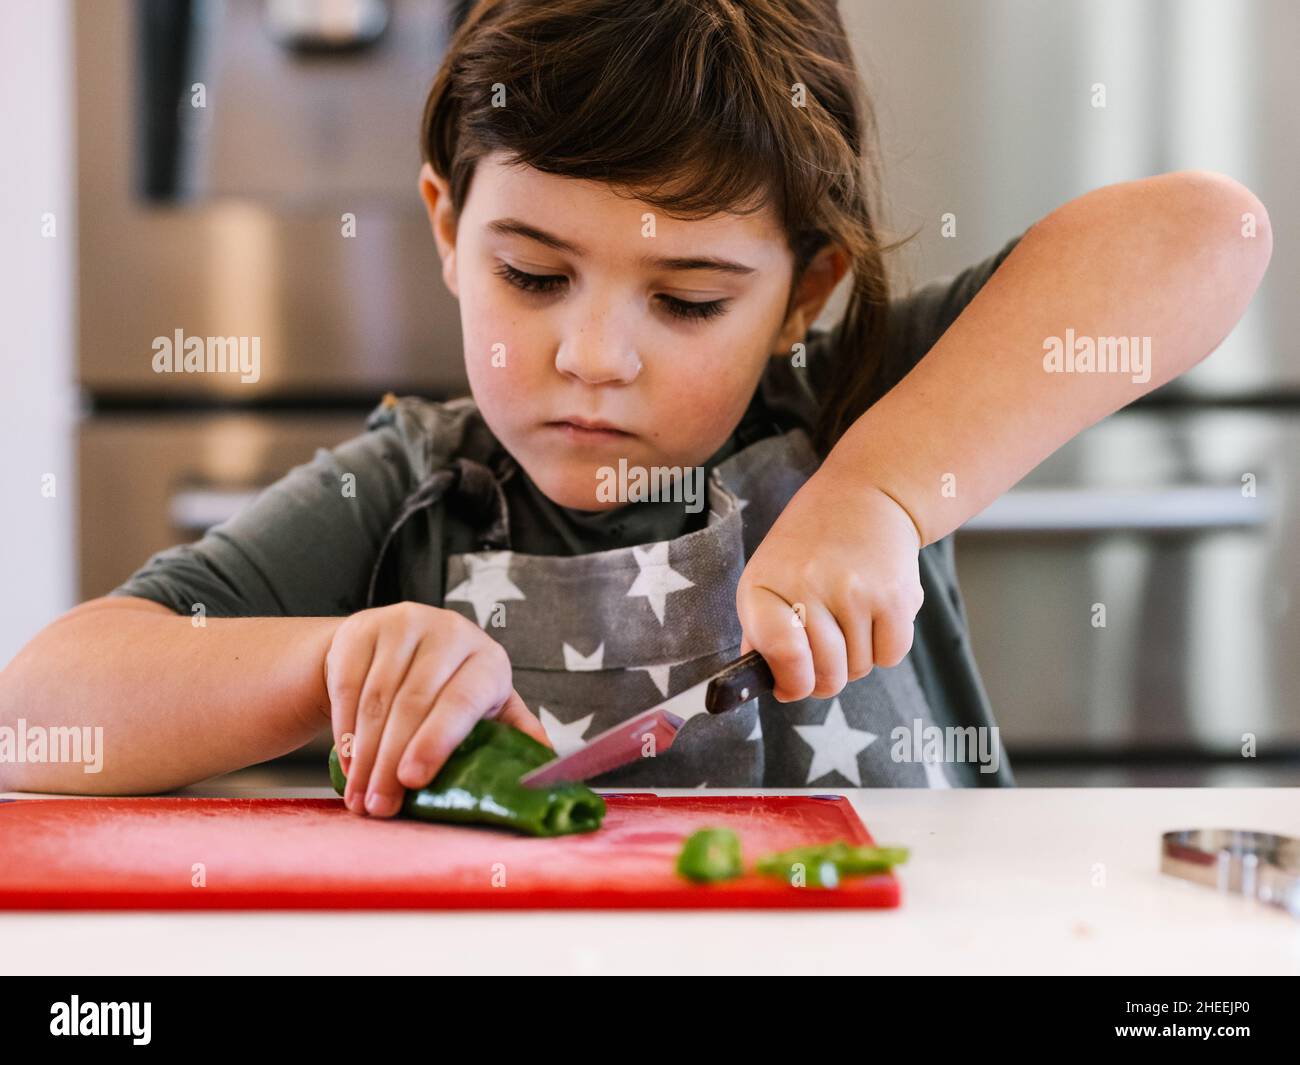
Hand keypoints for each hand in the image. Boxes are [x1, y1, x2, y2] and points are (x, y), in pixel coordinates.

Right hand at [323, 601, 550, 816]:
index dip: (437, 742)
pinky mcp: (364, 629)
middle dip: (392, 762)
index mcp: (488, 659)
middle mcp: (449, 633)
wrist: (396, 646)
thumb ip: (512, 733)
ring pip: (377, 700)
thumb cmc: (450, 687)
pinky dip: (344, 731)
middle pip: (414, 704)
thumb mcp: (486, 705)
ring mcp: (404, 625)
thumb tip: (545, 769)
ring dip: (365, 756)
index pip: (462, 701)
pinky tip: (348, 765)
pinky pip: (348, 688)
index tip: (414, 781)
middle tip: (380, 806)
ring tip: (360, 797)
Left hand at [736, 468, 923, 700]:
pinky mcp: (896, 595)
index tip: (793, 681)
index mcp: (765, 586)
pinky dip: (885, 647)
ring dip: (857, 657)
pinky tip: (875, 613)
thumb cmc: (807, 548)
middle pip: (827, 676)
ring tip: (850, 616)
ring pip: (860, 669)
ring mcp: (855, 591)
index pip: (781, 653)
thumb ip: (764, 635)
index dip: (791, 681)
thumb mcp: (767, 579)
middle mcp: (809, 586)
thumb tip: (781, 688)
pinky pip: (892, 656)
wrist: (865, 497)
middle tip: (827, 649)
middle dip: (828, 676)